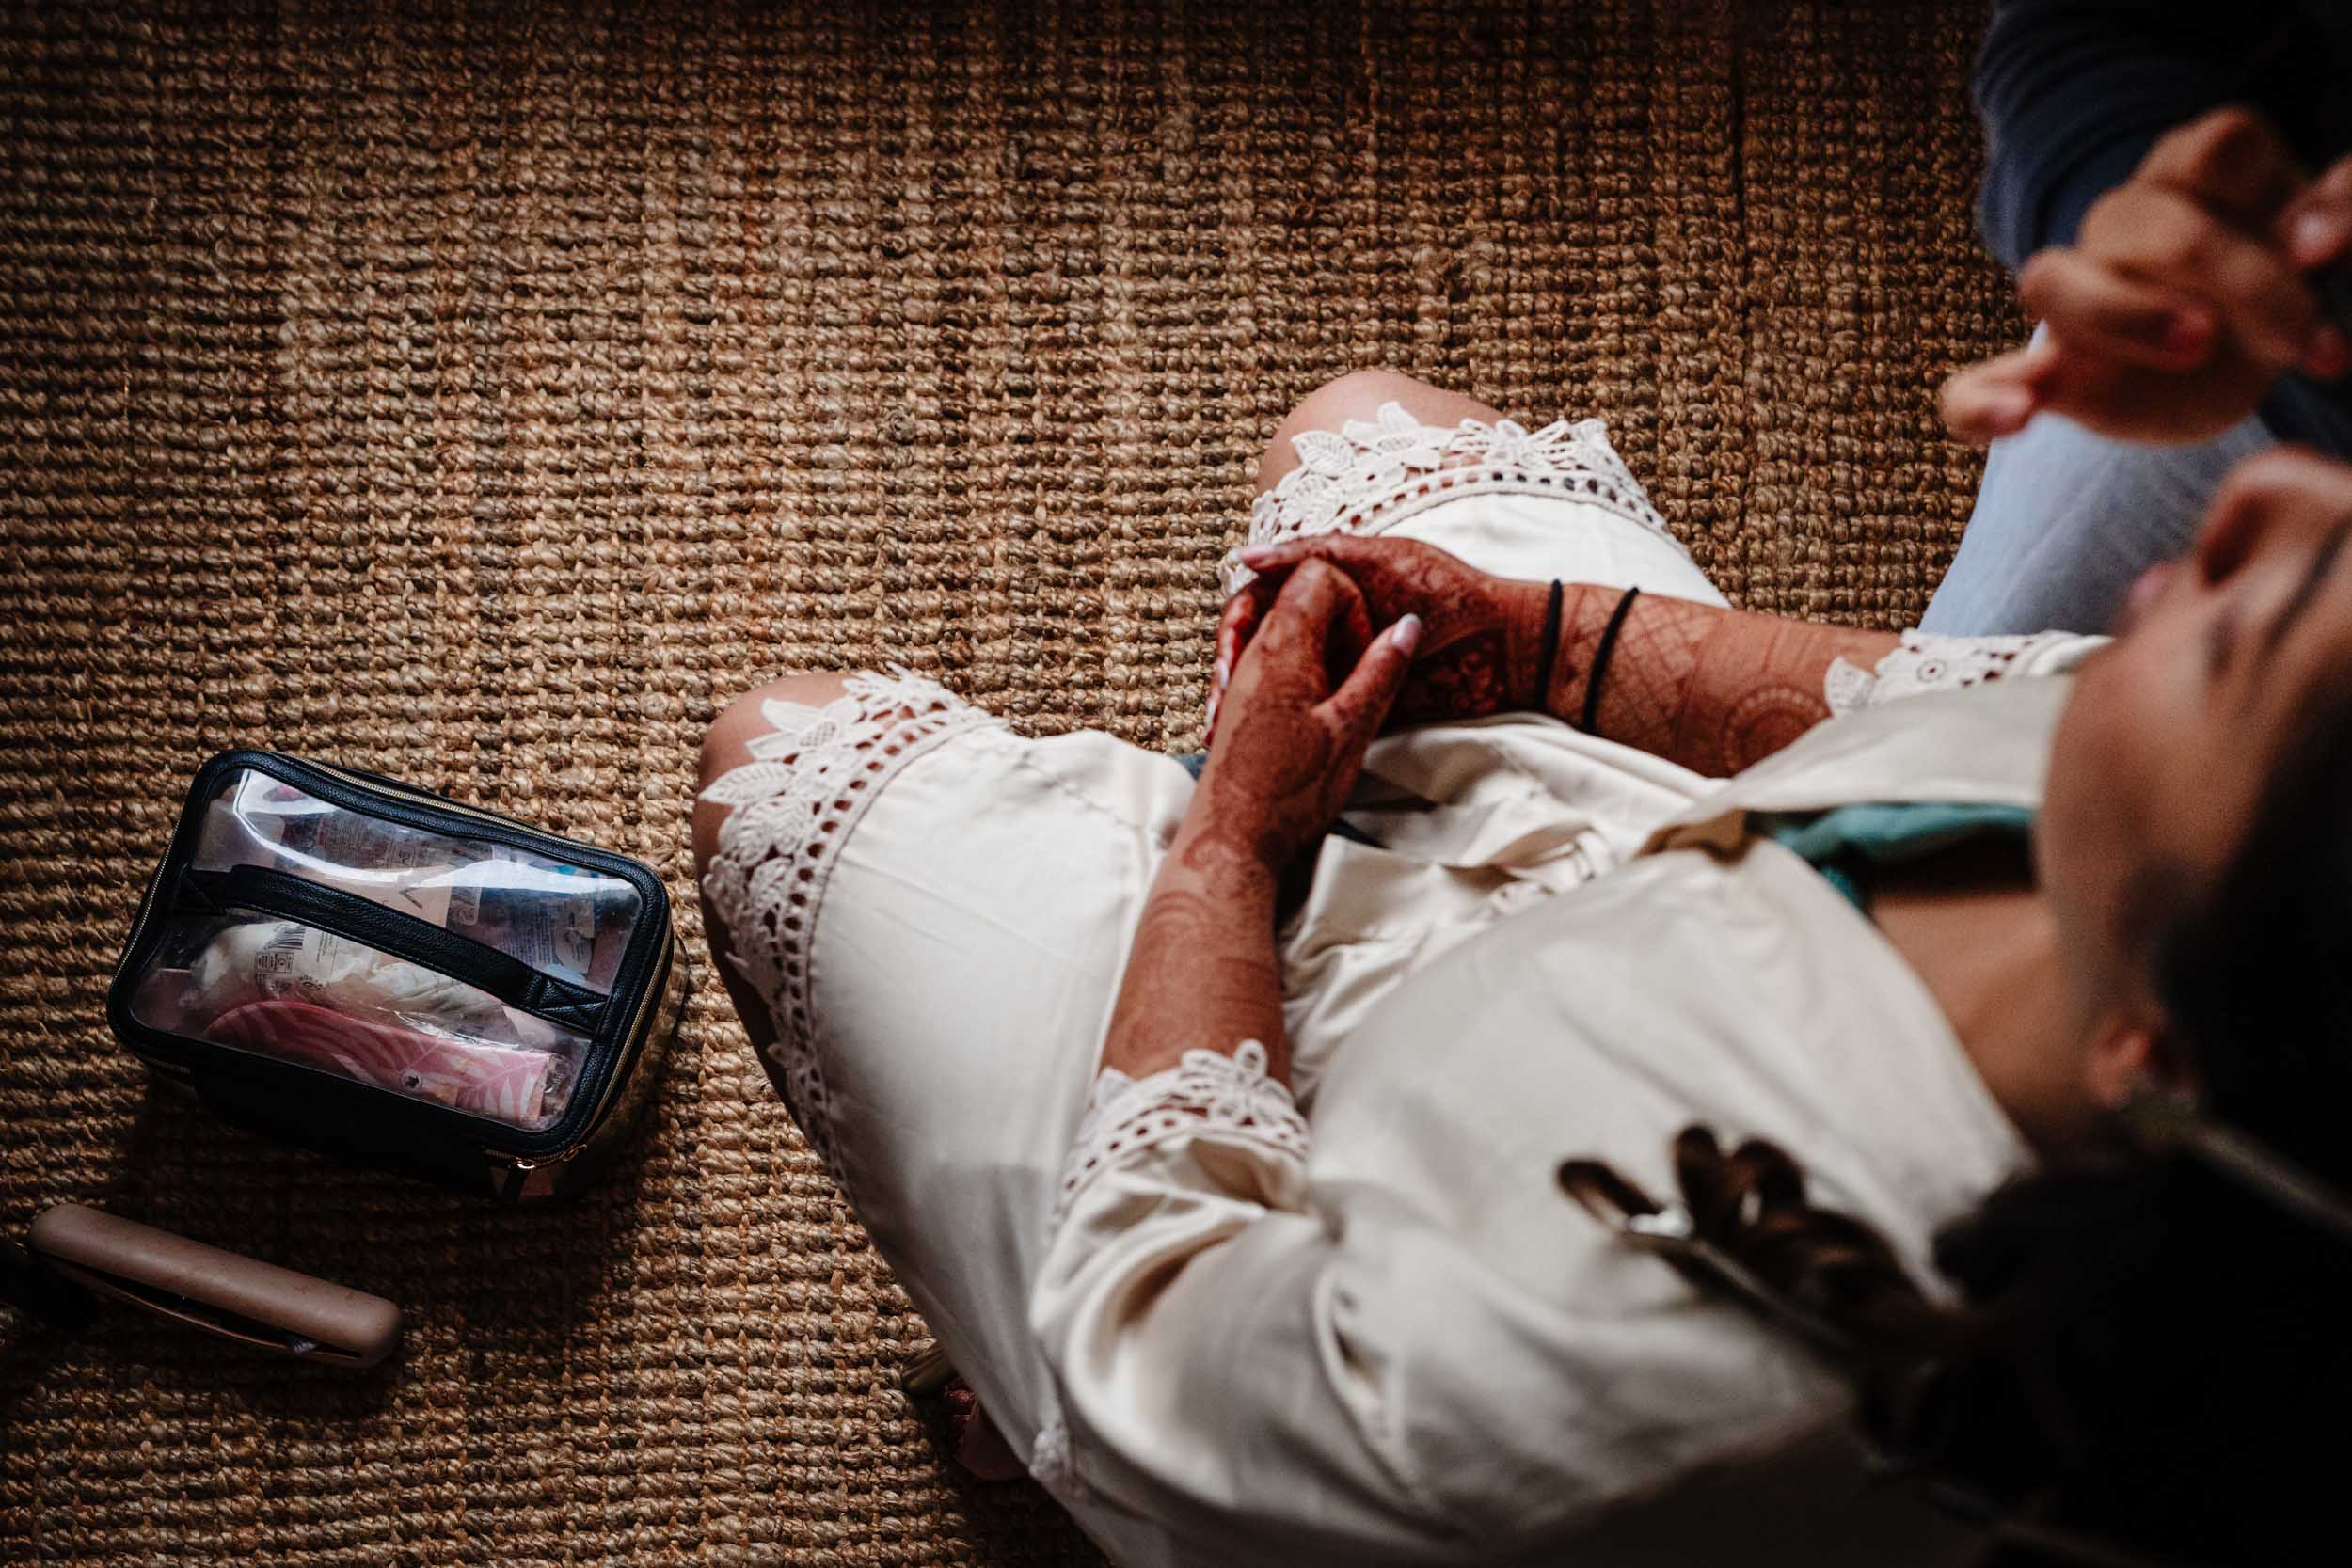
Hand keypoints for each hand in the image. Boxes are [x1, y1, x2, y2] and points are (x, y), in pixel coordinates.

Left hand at [1190, 558, 1419, 873]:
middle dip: (1339, 619)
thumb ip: (1381, 672)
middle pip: (1296, 592)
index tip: (1365, 648)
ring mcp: (1241, 675)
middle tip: (1358, 670)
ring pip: (1284, 626)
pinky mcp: (1239, 700)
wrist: (1230, 842)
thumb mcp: (1351, 731)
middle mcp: (1253, 651)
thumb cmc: (1289, 794)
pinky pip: (1272, 658)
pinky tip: (1318, 713)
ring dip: (1322, 648)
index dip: (1353, 601)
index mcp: (1282, 647)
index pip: (1317, 574)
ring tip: (1341, 696)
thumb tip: (1407, 626)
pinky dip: (1303, 670)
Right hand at [1207, 535, 1544, 736]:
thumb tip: (1245, 559)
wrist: (1504, 648)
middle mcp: (1322, 625)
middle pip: (1256, 648)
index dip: (1235, 632)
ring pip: (1272, 686)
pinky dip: (1278, 730)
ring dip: (1244, 708)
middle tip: (1218, 708)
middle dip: (1230, 677)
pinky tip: (1257, 748)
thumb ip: (1315, 554)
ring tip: (1226, 734)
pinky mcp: (1353, 702)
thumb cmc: (1451, 593)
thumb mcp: (1381, 559)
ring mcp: (1335, 666)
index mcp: (1323, 584)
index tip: (1226, 663)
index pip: (1258, 602)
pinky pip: (1306, 715)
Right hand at [1944, 107, 2351, 446]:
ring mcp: (2072, 301)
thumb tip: (2314, 244)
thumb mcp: (2326, 252)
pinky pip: (1967, 388)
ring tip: (2196, 351)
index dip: (2271, 197)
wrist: (2245, 373)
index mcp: (2196, 176)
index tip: (2322, 261)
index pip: (2217, 149)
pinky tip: (2016, 418)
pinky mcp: (2046, 379)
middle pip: (2146, 222)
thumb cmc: (2287, 295)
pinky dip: (1979, 403)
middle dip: (2234, 282)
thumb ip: (2337, 218)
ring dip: (2124, 317)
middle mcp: (2123, 225)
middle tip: (2303, 342)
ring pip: (2051, 280)